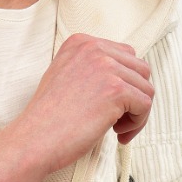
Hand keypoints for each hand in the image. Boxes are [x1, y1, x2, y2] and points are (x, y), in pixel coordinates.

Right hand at [15, 32, 154, 175]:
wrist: (34, 139)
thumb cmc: (48, 118)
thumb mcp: (65, 77)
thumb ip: (91, 69)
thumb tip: (125, 78)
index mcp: (81, 42)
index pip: (125, 55)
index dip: (125, 84)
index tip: (111, 105)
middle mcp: (94, 48)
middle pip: (140, 69)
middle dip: (134, 97)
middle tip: (117, 120)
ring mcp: (106, 67)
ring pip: (146, 88)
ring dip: (137, 113)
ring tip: (117, 129)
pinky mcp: (116, 90)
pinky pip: (146, 105)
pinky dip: (137, 124)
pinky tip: (117, 133)